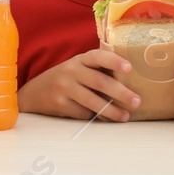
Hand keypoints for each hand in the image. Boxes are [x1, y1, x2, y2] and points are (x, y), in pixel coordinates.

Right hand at [18, 49, 141, 121]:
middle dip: (121, 93)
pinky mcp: (59, 103)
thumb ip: (100, 70)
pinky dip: (95, 117)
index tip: (129, 68)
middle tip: (137, 101)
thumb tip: (135, 82)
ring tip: (125, 116)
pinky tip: (102, 118)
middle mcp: (71, 71)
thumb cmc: (69, 79)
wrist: (36, 92)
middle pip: (100, 81)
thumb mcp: (80, 68)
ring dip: (112, 111)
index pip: (98, 56)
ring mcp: (63, 87)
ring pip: (93, 101)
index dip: (114, 61)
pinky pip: (83, 113)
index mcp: (80, 60)